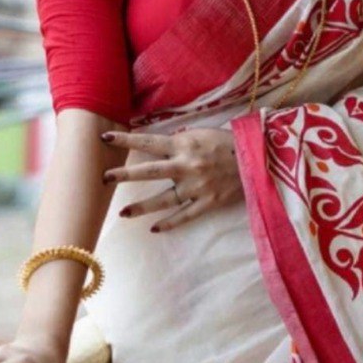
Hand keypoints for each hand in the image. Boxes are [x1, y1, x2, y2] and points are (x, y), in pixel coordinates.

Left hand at [100, 126, 242, 231]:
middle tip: (104, 178)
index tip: (104, 137)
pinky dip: (170, 223)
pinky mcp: (208, 202)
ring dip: (142, 207)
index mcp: (184, 145)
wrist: (258, 159)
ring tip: (123, 213)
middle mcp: (186, 166)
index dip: (125, 140)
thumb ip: (180, 140)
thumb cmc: (228, 142)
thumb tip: (160, 144)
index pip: (148, 142)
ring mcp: (196, 187)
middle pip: (149, 171)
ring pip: (164, 199)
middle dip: (124, 175)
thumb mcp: (202, 133)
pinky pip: (186, 216)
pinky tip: (155, 228)